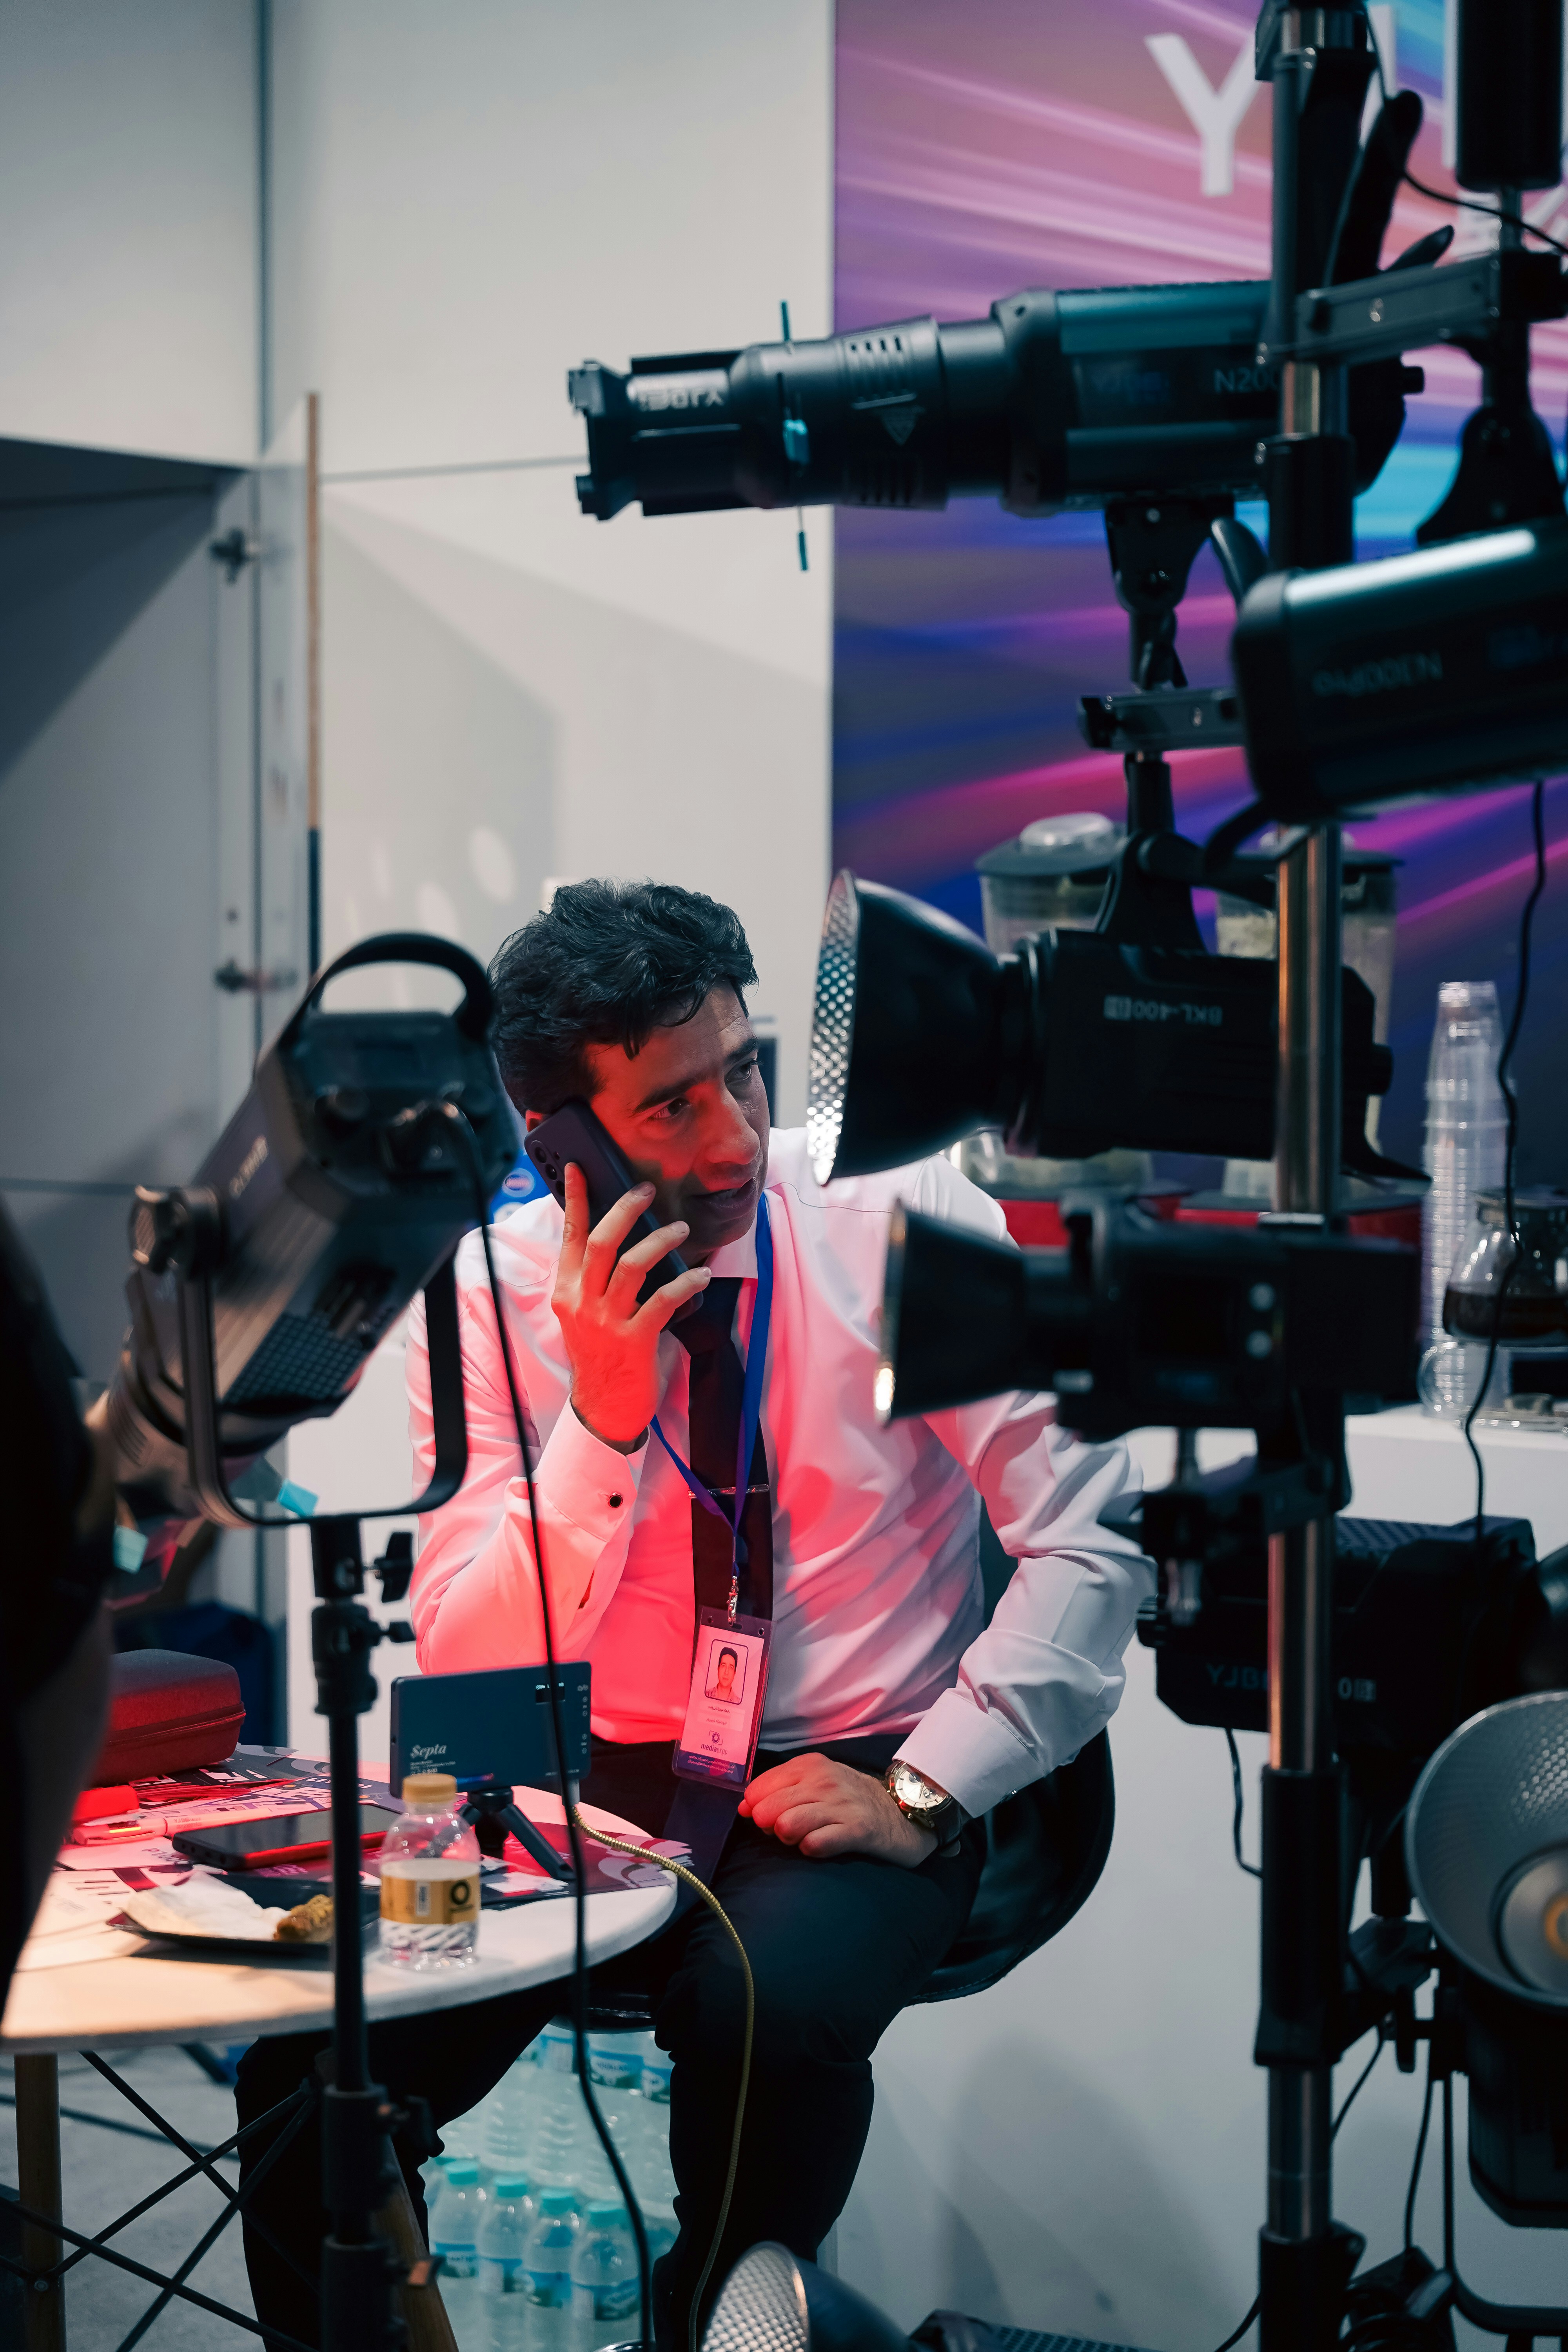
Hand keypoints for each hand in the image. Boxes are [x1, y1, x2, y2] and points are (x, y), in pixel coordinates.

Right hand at [551, 1164, 711, 1448]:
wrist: (603, 1407)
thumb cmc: (600, 1354)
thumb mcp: (582, 1314)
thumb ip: (591, 1279)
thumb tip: (614, 1239)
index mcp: (567, 1291)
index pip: (570, 1236)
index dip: (576, 1200)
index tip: (580, 1168)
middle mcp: (582, 1302)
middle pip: (602, 1242)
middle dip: (625, 1210)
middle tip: (647, 1190)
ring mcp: (606, 1321)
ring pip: (632, 1265)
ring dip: (660, 1241)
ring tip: (681, 1229)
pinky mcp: (633, 1340)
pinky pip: (663, 1301)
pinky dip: (684, 1284)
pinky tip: (700, 1276)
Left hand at [739, 1754, 936, 1866]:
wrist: (901, 1811)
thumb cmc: (849, 1800)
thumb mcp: (815, 1784)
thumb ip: (779, 1791)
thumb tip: (744, 1807)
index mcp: (809, 1765)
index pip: (758, 1789)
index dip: (756, 1809)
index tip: (769, 1817)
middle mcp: (823, 1780)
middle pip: (768, 1809)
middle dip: (768, 1827)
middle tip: (785, 1831)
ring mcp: (841, 1805)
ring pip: (787, 1825)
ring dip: (787, 1838)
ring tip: (802, 1838)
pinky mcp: (857, 1830)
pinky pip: (816, 1844)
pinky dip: (810, 1849)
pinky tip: (819, 1845)